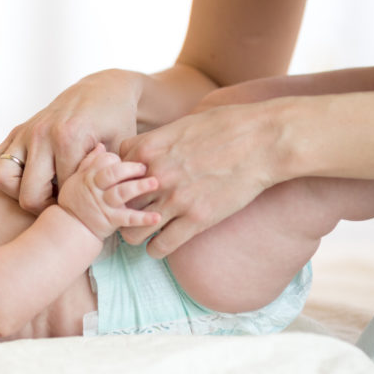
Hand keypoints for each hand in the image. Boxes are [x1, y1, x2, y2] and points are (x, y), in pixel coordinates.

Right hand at [0, 69, 143, 213]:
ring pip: (1, 179)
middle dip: (45, 207)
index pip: (61, 195)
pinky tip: (33, 175)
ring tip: (44, 189)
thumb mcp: (121, 150)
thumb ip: (109, 178)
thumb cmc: (117, 122)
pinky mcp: (17, 130)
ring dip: (19, 191)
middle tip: (63, 203)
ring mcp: (25, 131)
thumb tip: (102, 210)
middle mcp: (41, 134)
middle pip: (27, 195)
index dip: (74, 208)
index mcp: (68, 138)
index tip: (85, 206)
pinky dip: (8, 175)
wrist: (103, 90)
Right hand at [57, 144, 160, 240]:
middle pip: (113, 173)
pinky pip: (128, 218)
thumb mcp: (76, 179)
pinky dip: (143, 218)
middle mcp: (96, 189)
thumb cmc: (75, 201)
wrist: (71, 228)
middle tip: (145, 167)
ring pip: (121, 192)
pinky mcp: (111, 220)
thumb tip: (101, 146)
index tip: (128, 160)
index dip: (117, 158)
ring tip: (154, 183)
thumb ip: (89, 162)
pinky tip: (157, 217)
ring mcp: (104, 204)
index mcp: (89, 176)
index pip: (104, 160)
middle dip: (130, 168)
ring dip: (139, 187)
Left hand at [118, 103, 275, 257]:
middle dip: (121, 210)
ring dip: (135, 234)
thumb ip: (160, 140)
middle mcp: (155, 176)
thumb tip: (152, 147)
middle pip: (118, 203)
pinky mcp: (197, 219)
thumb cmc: (227, 125)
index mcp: (148, 149)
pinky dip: (157, 249)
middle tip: (129, 215)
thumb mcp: (182, 124)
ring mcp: (175, 199)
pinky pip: (162, 246)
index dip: (119, 181)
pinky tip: (161, 246)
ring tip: (142, 234)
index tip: (128, 187)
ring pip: (133, 231)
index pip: (111, 172)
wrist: (262, 140)